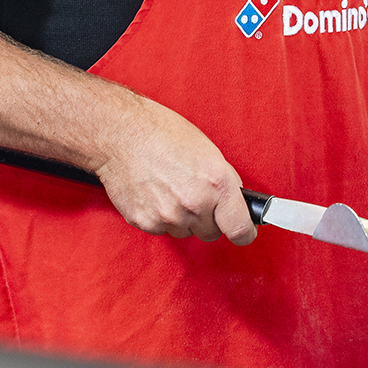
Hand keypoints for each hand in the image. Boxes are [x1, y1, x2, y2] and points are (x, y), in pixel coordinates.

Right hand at [92, 96, 256, 246]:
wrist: (122, 134)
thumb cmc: (163, 133)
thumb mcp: (208, 151)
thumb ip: (224, 182)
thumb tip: (234, 202)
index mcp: (217, 183)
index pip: (240, 229)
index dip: (244, 233)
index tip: (244, 233)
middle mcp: (195, 204)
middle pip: (211, 233)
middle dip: (208, 219)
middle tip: (196, 196)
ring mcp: (169, 216)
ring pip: (185, 232)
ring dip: (183, 218)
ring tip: (171, 189)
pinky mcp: (146, 223)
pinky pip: (161, 230)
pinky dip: (160, 217)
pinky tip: (155, 194)